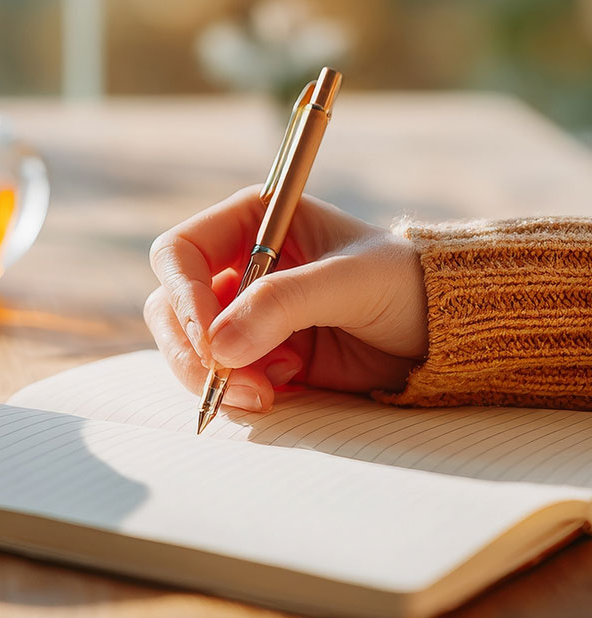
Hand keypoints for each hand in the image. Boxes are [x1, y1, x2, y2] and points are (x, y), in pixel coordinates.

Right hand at [145, 187, 428, 411]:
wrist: (448, 332)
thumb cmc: (404, 284)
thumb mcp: (348, 282)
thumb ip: (282, 304)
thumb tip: (220, 347)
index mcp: (249, 221)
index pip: (180, 253)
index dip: (183, 294)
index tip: (209, 338)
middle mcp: (236, 265)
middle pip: (170, 305)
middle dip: (192, 348)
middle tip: (226, 380)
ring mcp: (243, 314)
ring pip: (188, 346)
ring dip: (214, 376)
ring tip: (263, 396)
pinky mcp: (258, 356)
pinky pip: (220, 376)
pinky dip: (236, 392)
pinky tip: (278, 394)